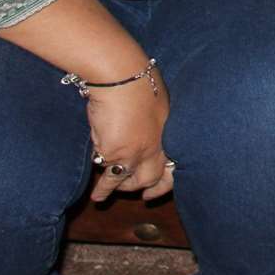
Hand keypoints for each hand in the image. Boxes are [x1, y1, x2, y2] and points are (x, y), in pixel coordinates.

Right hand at [84, 68, 174, 202]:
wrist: (121, 77)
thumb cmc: (137, 80)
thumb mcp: (156, 101)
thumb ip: (153, 119)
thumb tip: (144, 126)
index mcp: (170, 131)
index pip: (175, 162)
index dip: (168, 179)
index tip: (160, 188)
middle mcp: (157, 144)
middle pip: (154, 176)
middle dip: (149, 188)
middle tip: (144, 197)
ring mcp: (137, 152)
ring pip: (131, 180)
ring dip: (122, 188)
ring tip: (112, 192)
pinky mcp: (116, 153)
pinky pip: (110, 176)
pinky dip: (104, 188)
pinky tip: (99, 196)